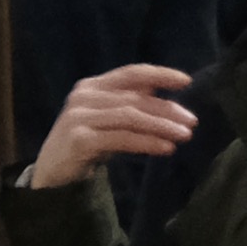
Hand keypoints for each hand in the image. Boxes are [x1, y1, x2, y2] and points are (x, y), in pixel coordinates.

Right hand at [28, 62, 193, 193]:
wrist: (54, 172)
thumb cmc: (87, 142)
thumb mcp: (109, 119)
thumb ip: (130, 104)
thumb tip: (164, 93)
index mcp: (92, 86)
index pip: (130, 73)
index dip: (159, 74)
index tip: (186, 81)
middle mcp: (83, 96)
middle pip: (134, 98)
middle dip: (167, 109)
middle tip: (192, 121)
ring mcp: (79, 117)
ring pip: (130, 117)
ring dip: (161, 126)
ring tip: (185, 135)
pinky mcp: (80, 139)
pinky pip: (122, 138)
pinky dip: (147, 142)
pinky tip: (166, 148)